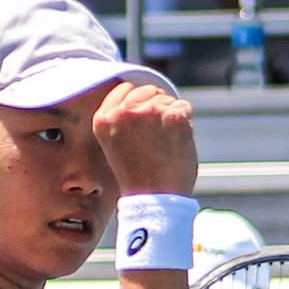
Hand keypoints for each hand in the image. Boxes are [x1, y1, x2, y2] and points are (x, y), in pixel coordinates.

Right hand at [93, 81, 196, 196]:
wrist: (154, 200)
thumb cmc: (137, 176)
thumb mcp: (114, 143)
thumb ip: (122, 118)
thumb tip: (140, 93)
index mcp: (103, 118)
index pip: (124, 89)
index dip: (138, 102)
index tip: (143, 123)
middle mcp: (123, 111)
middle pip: (147, 90)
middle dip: (155, 107)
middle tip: (155, 137)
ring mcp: (149, 111)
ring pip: (167, 98)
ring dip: (170, 116)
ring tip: (163, 144)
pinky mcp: (173, 116)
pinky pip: (183, 107)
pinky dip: (184, 123)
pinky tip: (174, 143)